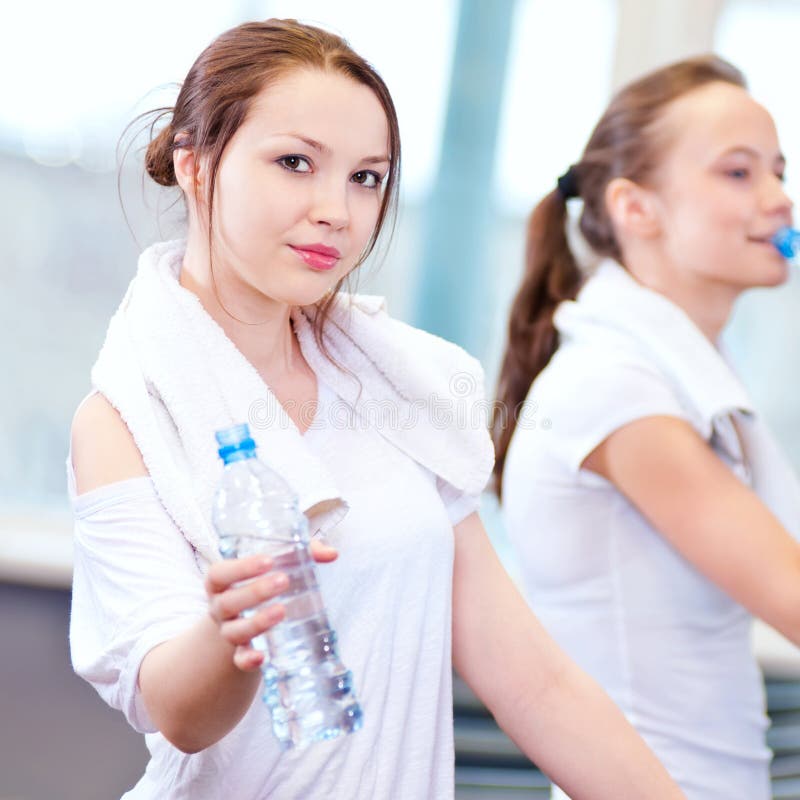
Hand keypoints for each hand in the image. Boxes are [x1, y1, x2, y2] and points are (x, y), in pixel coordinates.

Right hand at [205, 540, 337, 671]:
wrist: (246, 616)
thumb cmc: (264, 580)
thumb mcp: (278, 562)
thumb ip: (302, 553)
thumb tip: (332, 554)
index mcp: (221, 582)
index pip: (219, 574)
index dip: (240, 568)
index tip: (268, 560)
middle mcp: (221, 607)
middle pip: (228, 602)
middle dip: (255, 592)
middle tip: (283, 581)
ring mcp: (229, 631)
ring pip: (234, 631)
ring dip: (257, 622)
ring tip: (281, 611)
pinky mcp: (240, 652)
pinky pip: (239, 660)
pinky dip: (247, 659)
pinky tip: (261, 657)